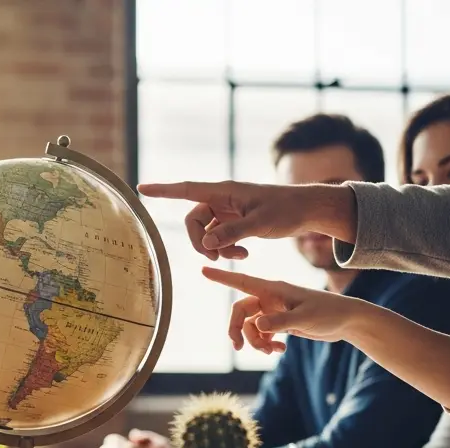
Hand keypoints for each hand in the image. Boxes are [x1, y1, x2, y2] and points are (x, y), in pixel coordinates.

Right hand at [136, 180, 354, 259]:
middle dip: (200, 241)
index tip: (141, 189)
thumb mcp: (260, 223)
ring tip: (237, 256)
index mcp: (225, 191)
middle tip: (216, 257)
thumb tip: (206, 245)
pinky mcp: (235, 221)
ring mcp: (228, 211)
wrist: (307, 210)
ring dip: (215, 248)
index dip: (163, 190)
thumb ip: (232, 233)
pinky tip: (244, 254)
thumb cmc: (287, 210)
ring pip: (206, 231)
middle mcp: (222, 199)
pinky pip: (219, 237)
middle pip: (193, 219)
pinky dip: (226, 248)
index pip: (186, 189)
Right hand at [201, 267, 366, 352]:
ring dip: (256, 341)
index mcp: (273, 290)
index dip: (222, 278)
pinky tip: (281, 349)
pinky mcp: (280, 322)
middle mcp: (270, 298)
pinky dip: (267, 343)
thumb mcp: (305, 318)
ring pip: (251, 326)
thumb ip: (280, 322)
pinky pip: (263, 334)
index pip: (242, 282)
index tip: (203, 269)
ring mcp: (274, 310)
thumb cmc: (329, 313)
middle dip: (238, 330)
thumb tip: (256, 326)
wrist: (347, 321)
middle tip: (239, 348)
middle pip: (241, 311)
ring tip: (271, 351)